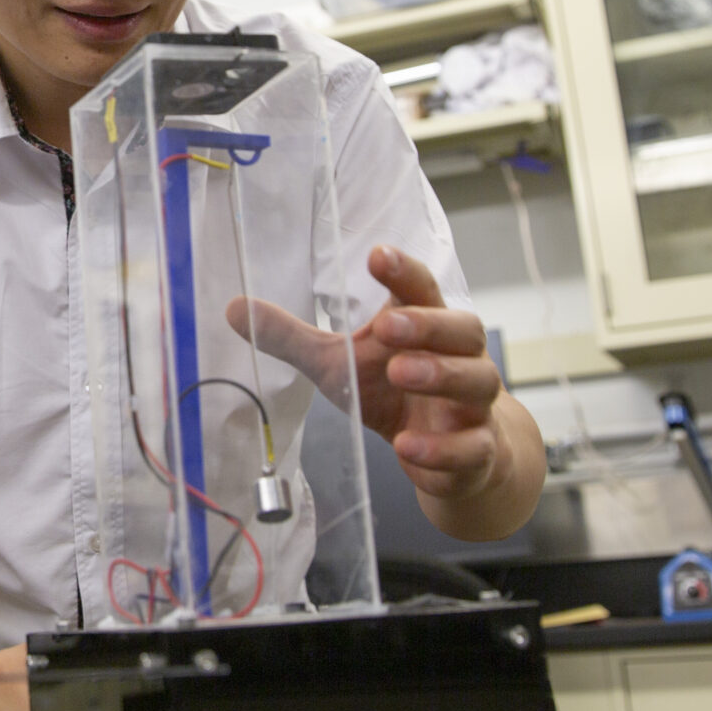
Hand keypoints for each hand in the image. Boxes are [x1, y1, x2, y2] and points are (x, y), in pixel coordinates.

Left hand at [224, 245, 508, 506]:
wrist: (457, 455)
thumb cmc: (394, 390)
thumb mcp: (338, 364)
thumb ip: (293, 338)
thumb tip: (234, 309)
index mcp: (427, 325)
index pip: (422, 289)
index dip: (403, 272)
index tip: (377, 256)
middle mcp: (460, 358)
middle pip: (463, 328)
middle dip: (427, 325)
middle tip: (387, 327)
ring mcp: (473, 406)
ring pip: (477, 381)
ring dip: (440, 375)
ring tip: (400, 373)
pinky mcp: (478, 451)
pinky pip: (470, 448)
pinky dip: (441, 448)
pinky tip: (407, 446)